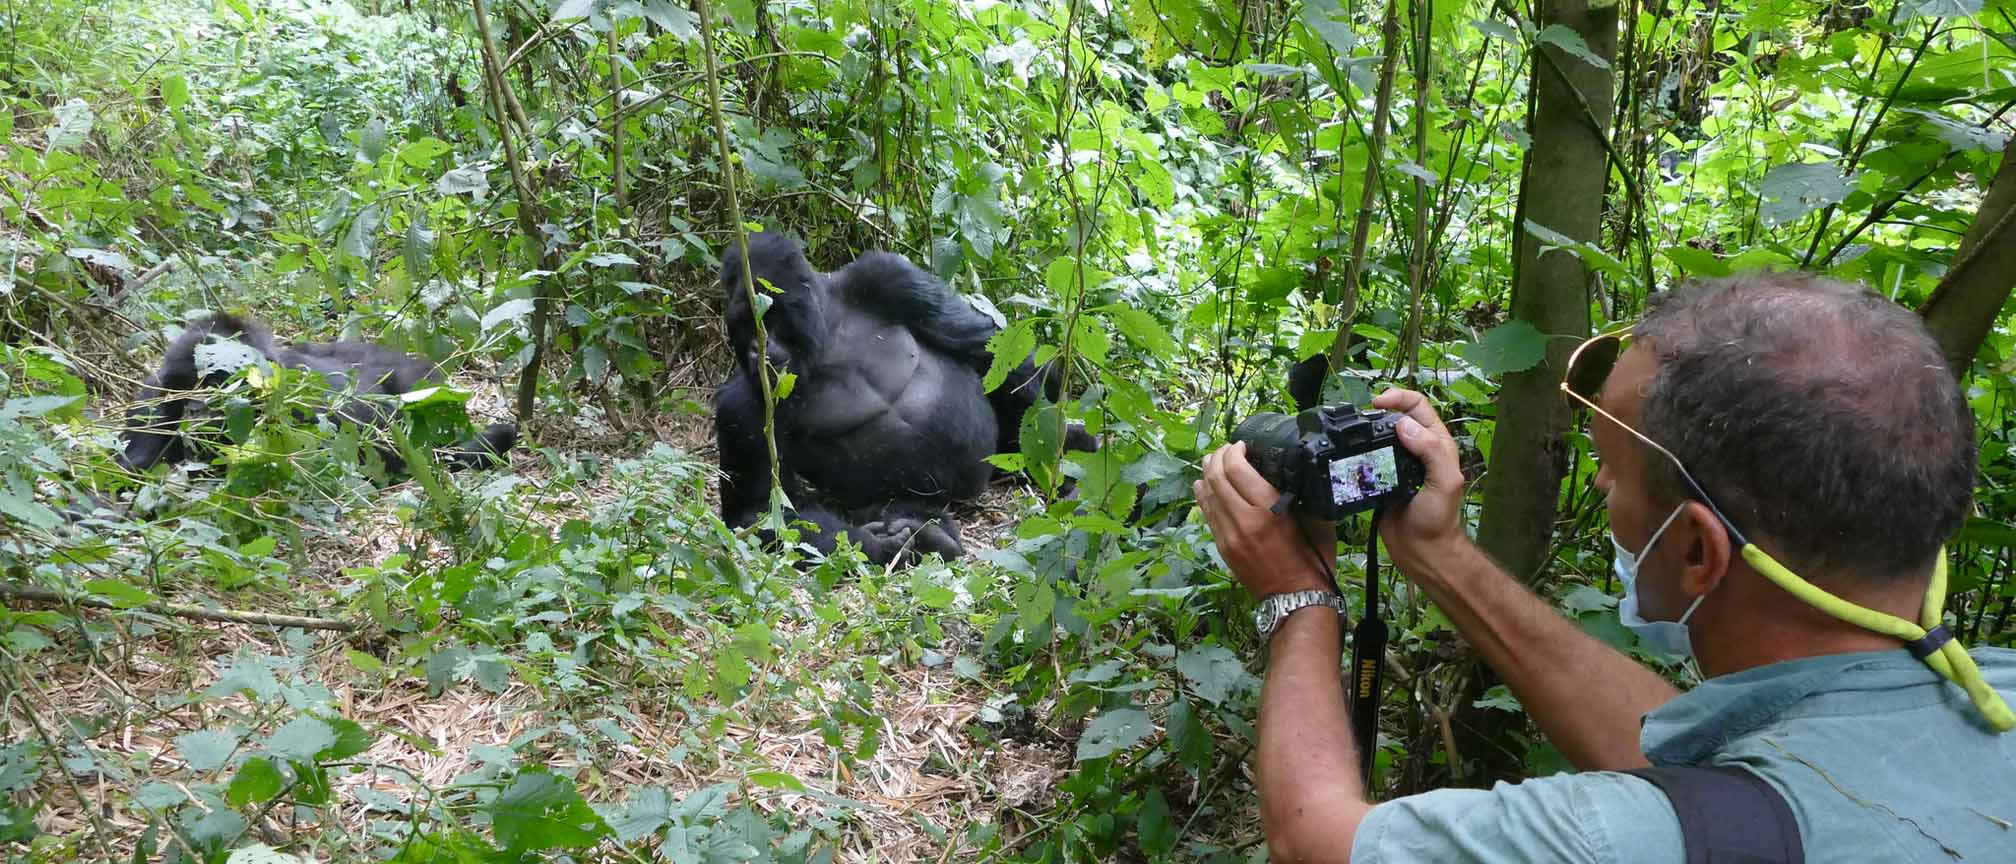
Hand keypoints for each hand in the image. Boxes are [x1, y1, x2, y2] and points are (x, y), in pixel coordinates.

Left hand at [1194, 442, 1337, 596]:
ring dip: (1207, 473)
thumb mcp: (1317, 520)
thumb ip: (1302, 494)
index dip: (1235, 451)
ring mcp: (1229, 535)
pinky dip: (1204, 494)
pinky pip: (1207, 513)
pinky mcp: (1222, 547)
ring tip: (1212, 460)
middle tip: (1226, 449)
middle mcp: (1244, 520)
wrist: (1296, 597)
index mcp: (1270, 511)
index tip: (1242, 445)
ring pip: (1207, 494)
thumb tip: (1291, 470)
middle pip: (1217, 477)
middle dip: (1218, 457)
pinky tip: (1204, 484)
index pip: (1238, 469)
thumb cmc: (1313, 558)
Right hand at [1369, 388, 1468, 575]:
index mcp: (1436, 443)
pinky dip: (1356, 455)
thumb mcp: (1444, 482)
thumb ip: (1430, 451)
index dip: (1398, 398)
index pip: (1418, 407)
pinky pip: (1367, 460)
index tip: (1376, 404)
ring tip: (1351, 437)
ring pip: (1378, 438)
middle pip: (1395, 418)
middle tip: (1359, 421)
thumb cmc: (1439, 518)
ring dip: (1365, 434)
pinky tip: (1348, 457)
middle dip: (1377, 413)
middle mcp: (1416, 449)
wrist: (1421, 550)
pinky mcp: (1380, 479)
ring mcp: (1397, 464)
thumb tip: (1402, 424)